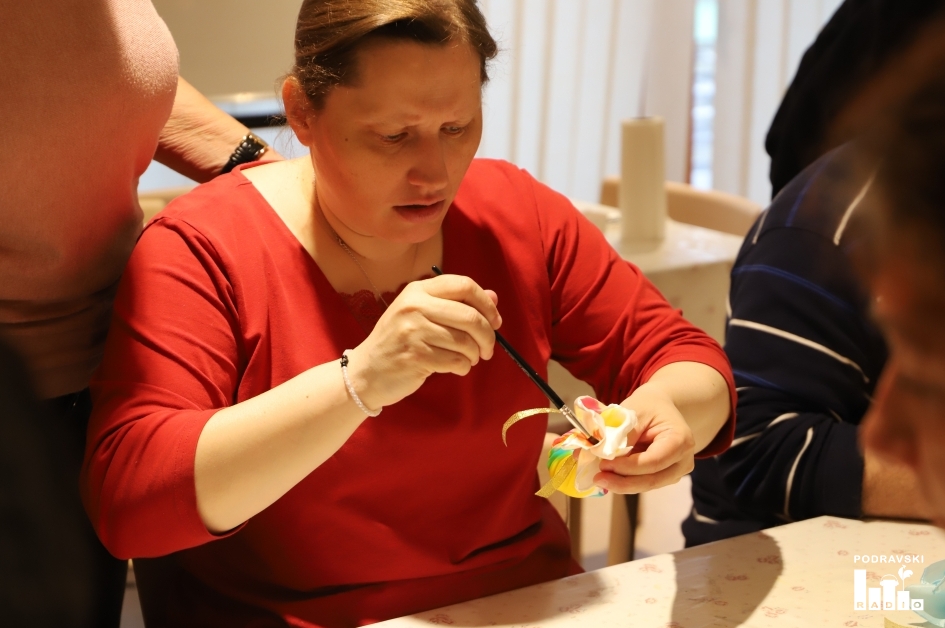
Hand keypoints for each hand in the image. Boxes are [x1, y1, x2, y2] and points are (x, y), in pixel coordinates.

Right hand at [345, 274, 501, 409]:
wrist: (366, 371)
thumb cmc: (400, 342)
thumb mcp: (423, 315)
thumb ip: (457, 304)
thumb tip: (494, 297)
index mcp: (418, 290)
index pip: (464, 285)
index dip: (487, 304)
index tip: (495, 321)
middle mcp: (414, 305)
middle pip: (470, 316)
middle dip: (488, 336)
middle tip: (487, 349)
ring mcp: (413, 331)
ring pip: (466, 341)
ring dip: (474, 355)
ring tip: (468, 359)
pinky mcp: (415, 356)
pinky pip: (456, 361)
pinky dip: (463, 367)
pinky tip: (456, 368)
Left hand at [594, 383, 695, 493]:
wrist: (660, 407)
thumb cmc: (648, 406)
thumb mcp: (634, 412)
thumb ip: (622, 434)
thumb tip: (601, 454)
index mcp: (681, 439)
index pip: (654, 461)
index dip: (628, 467)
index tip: (604, 464)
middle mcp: (683, 460)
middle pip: (652, 479)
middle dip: (623, 482)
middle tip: (598, 479)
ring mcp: (676, 471)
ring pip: (647, 485)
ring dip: (622, 484)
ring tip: (600, 478)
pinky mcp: (666, 476)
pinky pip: (645, 482)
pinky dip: (626, 481)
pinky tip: (609, 477)